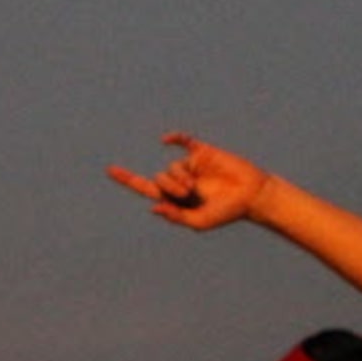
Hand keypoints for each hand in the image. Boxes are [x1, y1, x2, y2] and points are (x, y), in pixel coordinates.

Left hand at [106, 133, 270, 230]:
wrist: (251, 196)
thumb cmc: (227, 212)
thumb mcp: (200, 222)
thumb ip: (177, 217)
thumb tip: (153, 207)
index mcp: (176, 198)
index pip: (147, 188)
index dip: (129, 179)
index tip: (110, 170)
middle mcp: (180, 180)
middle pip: (158, 178)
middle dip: (168, 187)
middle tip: (187, 193)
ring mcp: (191, 166)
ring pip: (170, 166)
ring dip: (178, 177)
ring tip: (194, 187)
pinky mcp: (202, 153)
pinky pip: (183, 141)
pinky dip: (174, 138)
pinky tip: (165, 140)